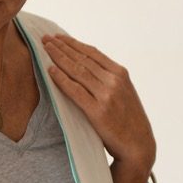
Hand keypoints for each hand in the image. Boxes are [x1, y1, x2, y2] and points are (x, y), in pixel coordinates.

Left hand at [41, 33, 155, 182]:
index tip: (59, 37)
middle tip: (46, 39)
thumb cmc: (127, 120)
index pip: (92, 53)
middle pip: (82, 58)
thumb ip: (108, 80)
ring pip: (77, 71)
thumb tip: (85, 68)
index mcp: (120, 73)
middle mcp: (114, 80)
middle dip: (62, 47)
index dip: (73, 43)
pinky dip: (61, 79)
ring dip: (59, 58)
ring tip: (45, 49)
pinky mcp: (98, 111)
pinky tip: (50, 71)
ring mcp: (106, 95)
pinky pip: (75, 90)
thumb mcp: (123, 93)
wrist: (138, 144)